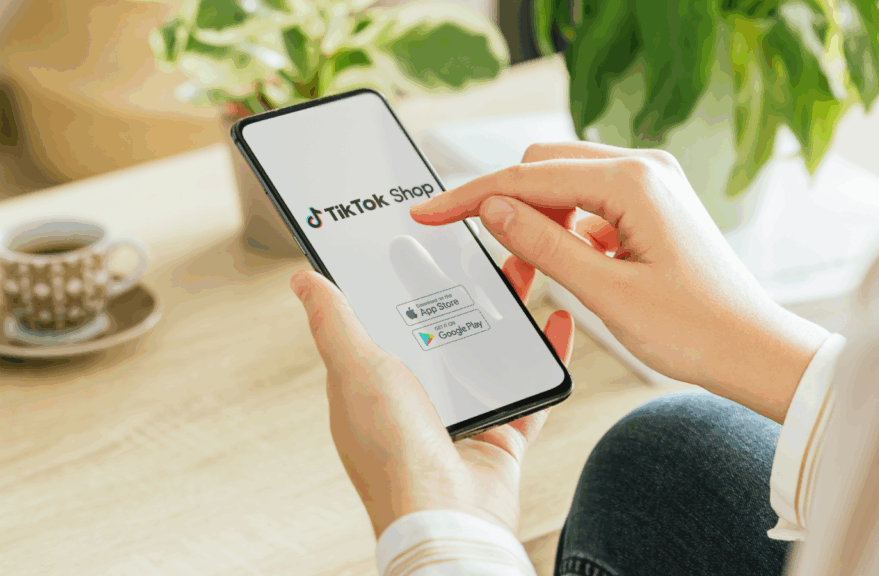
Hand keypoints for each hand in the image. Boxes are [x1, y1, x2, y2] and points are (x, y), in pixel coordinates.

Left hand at [289, 257, 572, 537]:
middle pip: (447, 328)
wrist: (447, 515)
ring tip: (524, 270)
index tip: (426, 242)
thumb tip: (303, 280)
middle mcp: (419, 398)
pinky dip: (546, 355)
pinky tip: (557, 323)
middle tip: (484, 251)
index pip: (392, 318)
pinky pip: (530, 386)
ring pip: (491, 351)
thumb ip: (335, 323)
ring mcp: (463, 416)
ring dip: (509, 312)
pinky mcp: (502, 434)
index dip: (407, 280)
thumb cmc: (392, 451)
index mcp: (376, 383)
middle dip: (468, 288)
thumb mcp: (357, 370)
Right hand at [411, 142, 827, 421]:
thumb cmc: (694, 329)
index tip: (429, 213)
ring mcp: (651, 184)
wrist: (751, 351)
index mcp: (635, 181)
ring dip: (538, 221)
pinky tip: (573, 267)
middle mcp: (645, 169)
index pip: (530, 178)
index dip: (472, 197)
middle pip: (544, 167)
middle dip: (508, 207)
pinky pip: (589, 203)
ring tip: (534, 274)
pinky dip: (566, 230)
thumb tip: (492, 208)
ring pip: (564, 184)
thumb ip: (542, 244)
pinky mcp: (652, 204)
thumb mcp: (605, 292)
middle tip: (495, 261)